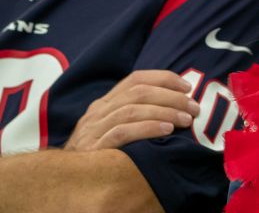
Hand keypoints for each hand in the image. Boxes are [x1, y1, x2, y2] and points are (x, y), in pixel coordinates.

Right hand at [65, 70, 200, 150]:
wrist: (65, 179)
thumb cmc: (100, 154)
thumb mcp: (114, 129)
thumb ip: (137, 116)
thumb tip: (176, 108)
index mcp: (105, 103)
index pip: (136, 79)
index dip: (164, 78)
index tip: (187, 87)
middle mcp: (98, 112)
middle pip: (138, 92)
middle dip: (171, 97)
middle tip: (193, 108)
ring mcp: (94, 129)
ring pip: (132, 110)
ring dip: (164, 112)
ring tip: (186, 120)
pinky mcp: (93, 148)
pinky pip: (123, 133)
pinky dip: (147, 129)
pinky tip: (166, 131)